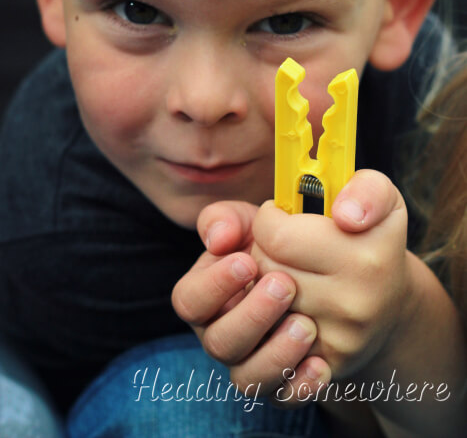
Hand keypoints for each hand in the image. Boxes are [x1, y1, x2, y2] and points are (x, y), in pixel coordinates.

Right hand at [172, 200, 330, 400]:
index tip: (248, 260)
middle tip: (286, 284)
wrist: (325, 277)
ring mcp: (251, 361)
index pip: (189, 299)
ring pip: (246, 378)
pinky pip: (283, 398)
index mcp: (205, 295)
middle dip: (252, 315)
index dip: (214, 285)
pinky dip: (300, 385)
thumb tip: (218, 237)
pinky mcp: (282, 384)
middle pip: (218, 342)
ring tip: (306, 324)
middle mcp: (221, 333)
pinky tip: (321, 362)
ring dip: (275, 353)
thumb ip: (227, 219)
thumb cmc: (277, 244)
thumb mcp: (252, 222)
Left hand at [251, 170, 410, 378]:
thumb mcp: (377, 196)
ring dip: (260, 290)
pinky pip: (273, 354)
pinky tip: (281, 315)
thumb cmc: (369, 237)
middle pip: (265, 270)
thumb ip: (365, 189)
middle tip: (280, 247)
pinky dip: (269, 332)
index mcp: (367, 257)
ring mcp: (340, 341)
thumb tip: (346, 215)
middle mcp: (356, 304)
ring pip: (264, 308)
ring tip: (280, 277)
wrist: (389, 302)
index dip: (268, 220)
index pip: (277, 236)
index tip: (279, 217)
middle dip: (262, 251)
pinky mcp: (324, 368)